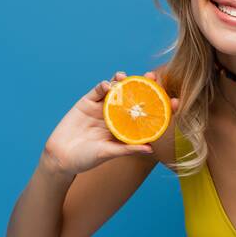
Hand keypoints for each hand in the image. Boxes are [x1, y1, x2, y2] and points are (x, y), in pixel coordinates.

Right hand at [41, 70, 179, 176]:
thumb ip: (127, 150)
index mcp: (127, 127)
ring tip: (127, 78)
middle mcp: (117, 115)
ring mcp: (103, 107)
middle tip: (153, 76)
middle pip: (135, 96)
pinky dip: (104, 85)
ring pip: (117, 89)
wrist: (60, 157)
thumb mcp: (108, 154)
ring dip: (124, 81)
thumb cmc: (86, 159)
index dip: (161, 106)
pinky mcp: (87, 102)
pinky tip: (108, 84)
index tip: (175, 101)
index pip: (148, 114)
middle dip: (145, 85)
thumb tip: (150, 149)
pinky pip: (98, 90)